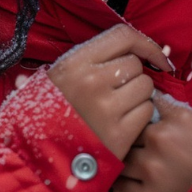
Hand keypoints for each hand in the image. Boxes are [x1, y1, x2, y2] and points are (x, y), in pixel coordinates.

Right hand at [47, 24, 171, 159]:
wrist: (39, 154)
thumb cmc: (50, 112)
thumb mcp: (59, 76)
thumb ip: (91, 59)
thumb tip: (133, 47)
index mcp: (75, 63)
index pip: (123, 36)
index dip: (144, 43)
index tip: (152, 55)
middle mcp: (92, 82)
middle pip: (136, 64)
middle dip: (132, 76)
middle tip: (115, 91)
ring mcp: (107, 108)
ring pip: (146, 87)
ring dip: (138, 96)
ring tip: (118, 108)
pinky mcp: (119, 134)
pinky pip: (147, 111)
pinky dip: (140, 116)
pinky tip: (122, 123)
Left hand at [113, 93, 191, 191]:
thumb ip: (167, 107)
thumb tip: (142, 95)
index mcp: (175, 119)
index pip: (142, 109)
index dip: (140, 120)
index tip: (142, 126)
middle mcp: (160, 140)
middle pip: (129, 134)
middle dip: (133, 142)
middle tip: (144, 151)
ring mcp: (151, 170)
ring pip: (122, 159)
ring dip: (127, 164)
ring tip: (141, 169)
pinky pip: (120, 188)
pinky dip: (125, 187)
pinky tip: (137, 185)